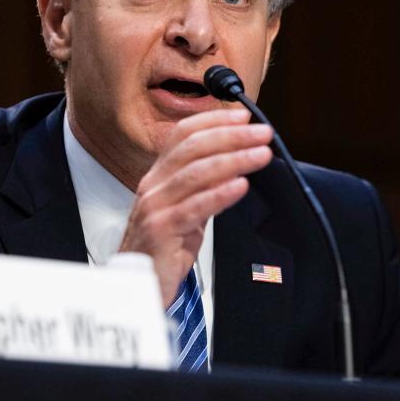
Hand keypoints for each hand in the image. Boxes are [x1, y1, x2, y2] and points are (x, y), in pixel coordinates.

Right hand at [118, 108, 273, 307]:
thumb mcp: (185, 210)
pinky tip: (241, 185)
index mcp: (158, 176)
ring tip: (261, 155)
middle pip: (192, 148)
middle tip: (262, 132)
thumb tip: (235, 166)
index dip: (213, 121)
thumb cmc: (163, 249)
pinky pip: (194, 207)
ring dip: (234, 160)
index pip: (181, 135)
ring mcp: (154, 206)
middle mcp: (153, 185)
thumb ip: (203, 188)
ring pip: (195, 173)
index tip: (243, 116)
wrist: (138, 285)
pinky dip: (220, 193)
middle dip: (231, 136)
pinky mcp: (161, 230)